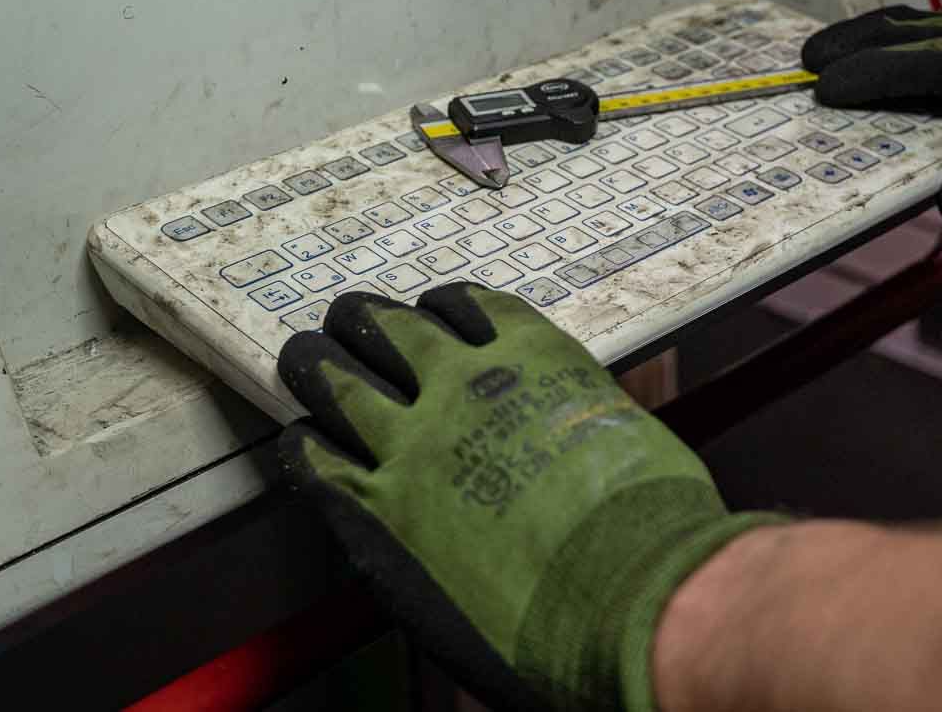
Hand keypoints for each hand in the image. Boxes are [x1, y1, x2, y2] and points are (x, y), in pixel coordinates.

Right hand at [279, 286, 779, 711]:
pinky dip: (449, 303)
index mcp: (381, 516)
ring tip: (359, 313)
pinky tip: (444, 305)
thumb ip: (411, 558)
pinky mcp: (533, 353)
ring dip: (368, 319)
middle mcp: (412, 441)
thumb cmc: (551, 637)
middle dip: (316, 363)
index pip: (313, 456)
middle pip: (336, 380)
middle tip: (311, 351)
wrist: (634, 596)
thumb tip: (414, 538)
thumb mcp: (445, 619)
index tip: (307, 432)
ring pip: (395, 329)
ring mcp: (472, 387)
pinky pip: (473, 306)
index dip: (307, 439)